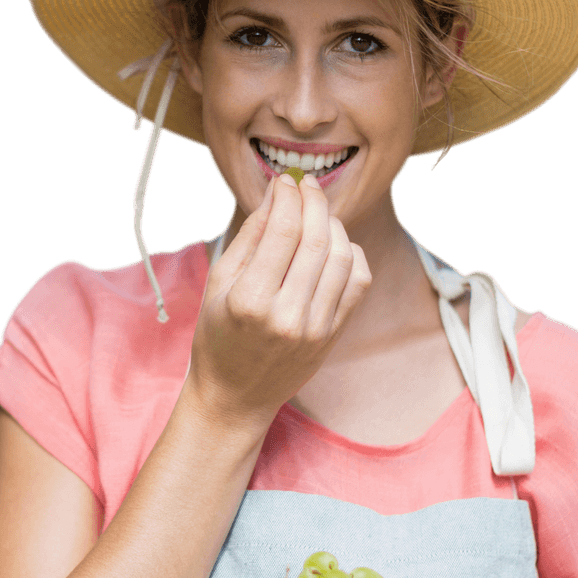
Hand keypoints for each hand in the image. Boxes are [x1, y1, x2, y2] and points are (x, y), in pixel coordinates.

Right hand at [186, 174, 371, 423]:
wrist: (236, 396)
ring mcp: (316, 329)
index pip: (282, 231)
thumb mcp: (220, 283)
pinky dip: (353, 254)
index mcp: (250, 301)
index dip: (288, 196)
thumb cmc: (218, 336)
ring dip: (334, 225)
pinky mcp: (334, 335)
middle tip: (308, 186)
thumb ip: (251, 235)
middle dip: (315, 202)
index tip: (286, 181)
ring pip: (343, 257)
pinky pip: (358, 282)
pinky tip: (336, 245)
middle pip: (317, 240)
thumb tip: (279, 191)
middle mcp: (287, 316)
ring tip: (319, 214)